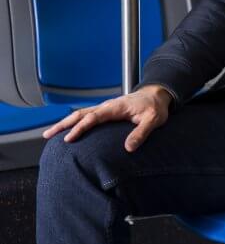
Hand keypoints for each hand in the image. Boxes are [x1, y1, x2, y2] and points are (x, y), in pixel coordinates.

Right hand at [42, 84, 172, 151]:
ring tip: (50, 133)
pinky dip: (74, 122)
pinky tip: (68, 130)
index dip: (80, 128)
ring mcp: (105, 108)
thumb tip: (129, 148)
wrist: (157, 95)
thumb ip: (141, 133)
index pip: (93, 117)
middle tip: (47, 135)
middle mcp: (107, 106)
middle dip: (63, 124)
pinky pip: (87, 116)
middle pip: (80, 114)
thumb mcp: (153, 120)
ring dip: (65, 122)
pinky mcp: (106, 112)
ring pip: (81, 114)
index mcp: (116, 107)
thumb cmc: (155, 107)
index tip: (69, 138)